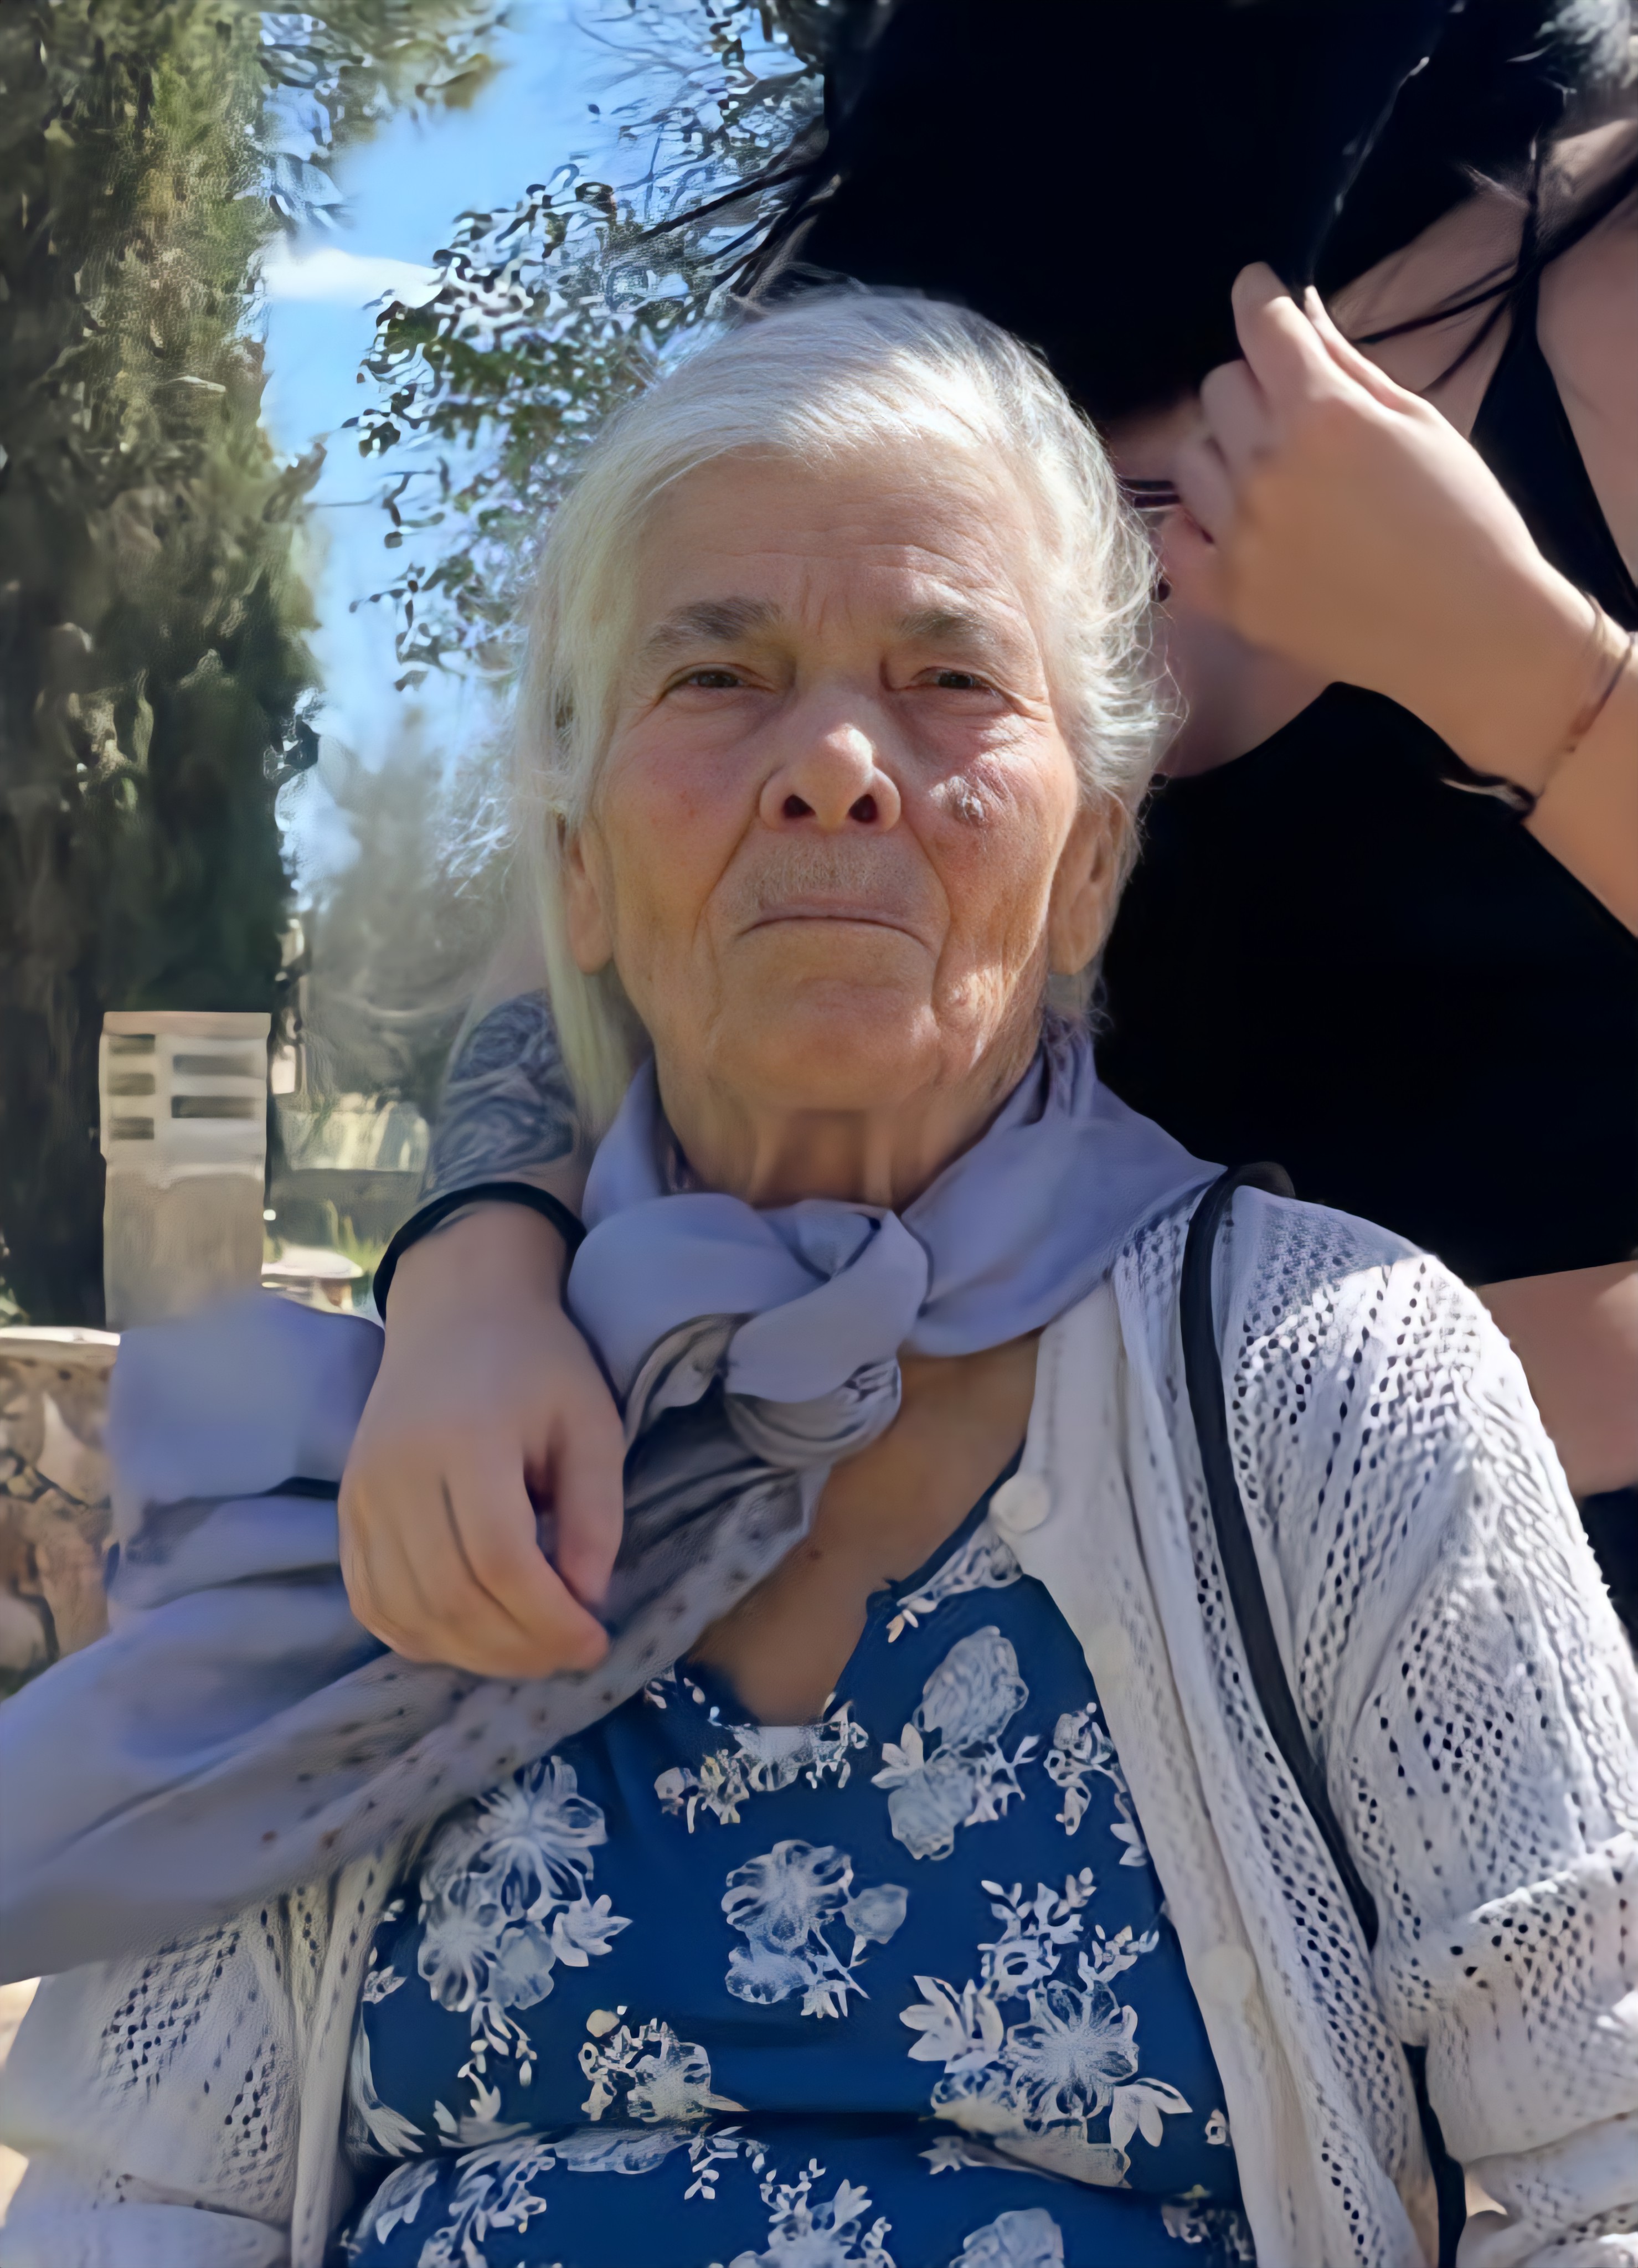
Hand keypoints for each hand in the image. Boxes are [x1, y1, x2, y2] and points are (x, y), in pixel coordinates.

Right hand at [340, 1205, 624, 1677]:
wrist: (457, 1314)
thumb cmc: (537, 1365)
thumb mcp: (591, 1423)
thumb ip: (597, 1513)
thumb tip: (587, 1600)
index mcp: (465, 1442)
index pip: (500, 1562)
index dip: (550, 1620)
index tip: (597, 1642)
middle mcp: (397, 1474)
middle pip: (451, 1597)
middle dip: (519, 1647)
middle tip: (570, 1655)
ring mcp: (360, 1496)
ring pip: (407, 1613)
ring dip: (473, 1654)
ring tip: (530, 1651)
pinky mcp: (346, 1511)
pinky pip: (372, 1603)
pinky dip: (421, 1637)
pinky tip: (470, 1638)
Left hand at [1163, 263, 1597, 794]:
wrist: (1471, 633)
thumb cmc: (1464, 519)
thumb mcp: (1420, 421)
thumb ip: (1348, 364)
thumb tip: (1300, 310)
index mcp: (1324, 416)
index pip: (1261, 327)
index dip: (1257, 298)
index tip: (1256, 291)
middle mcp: (1268, 470)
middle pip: (1218, 389)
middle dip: (1253, 388)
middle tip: (1291, 414)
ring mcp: (1239, 536)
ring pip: (1191, 458)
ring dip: (1225, 456)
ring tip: (1274, 481)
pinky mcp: (1227, 596)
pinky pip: (1173, 536)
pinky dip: (1194, 524)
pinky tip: (1232, 527)